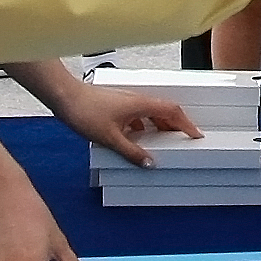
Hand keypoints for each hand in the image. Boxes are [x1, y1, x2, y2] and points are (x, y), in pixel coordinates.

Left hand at [57, 88, 199, 167]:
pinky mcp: (116, 106)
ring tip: (162, 143)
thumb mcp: (111, 138)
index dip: (186, 123)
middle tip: (183, 141)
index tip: (196, 134)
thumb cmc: (85, 112)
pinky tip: (136, 140)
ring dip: (159, 126)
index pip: (172, 111)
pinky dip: (143, 127)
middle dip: (175, 126)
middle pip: (164, 111)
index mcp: (141, 104)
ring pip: (150, 114)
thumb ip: (132, 152)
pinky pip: (138, 116)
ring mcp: (126, 102)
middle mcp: (137, 100)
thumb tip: (149, 163)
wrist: (64, 97)